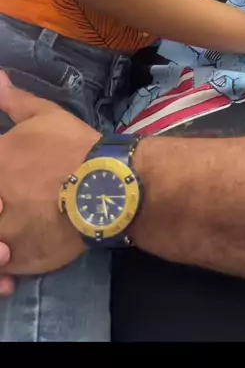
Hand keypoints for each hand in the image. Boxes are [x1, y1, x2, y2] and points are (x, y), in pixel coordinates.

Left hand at [0, 71, 99, 293]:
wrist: (111, 185)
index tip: (5, 183)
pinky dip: (4, 266)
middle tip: (10, 202)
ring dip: (0, 236)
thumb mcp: (45, 115)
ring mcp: (3, 230)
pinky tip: (14, 255)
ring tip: (11, 235)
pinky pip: (1, 266)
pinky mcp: (18, 257)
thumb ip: (14, 101)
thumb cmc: (76, 145)